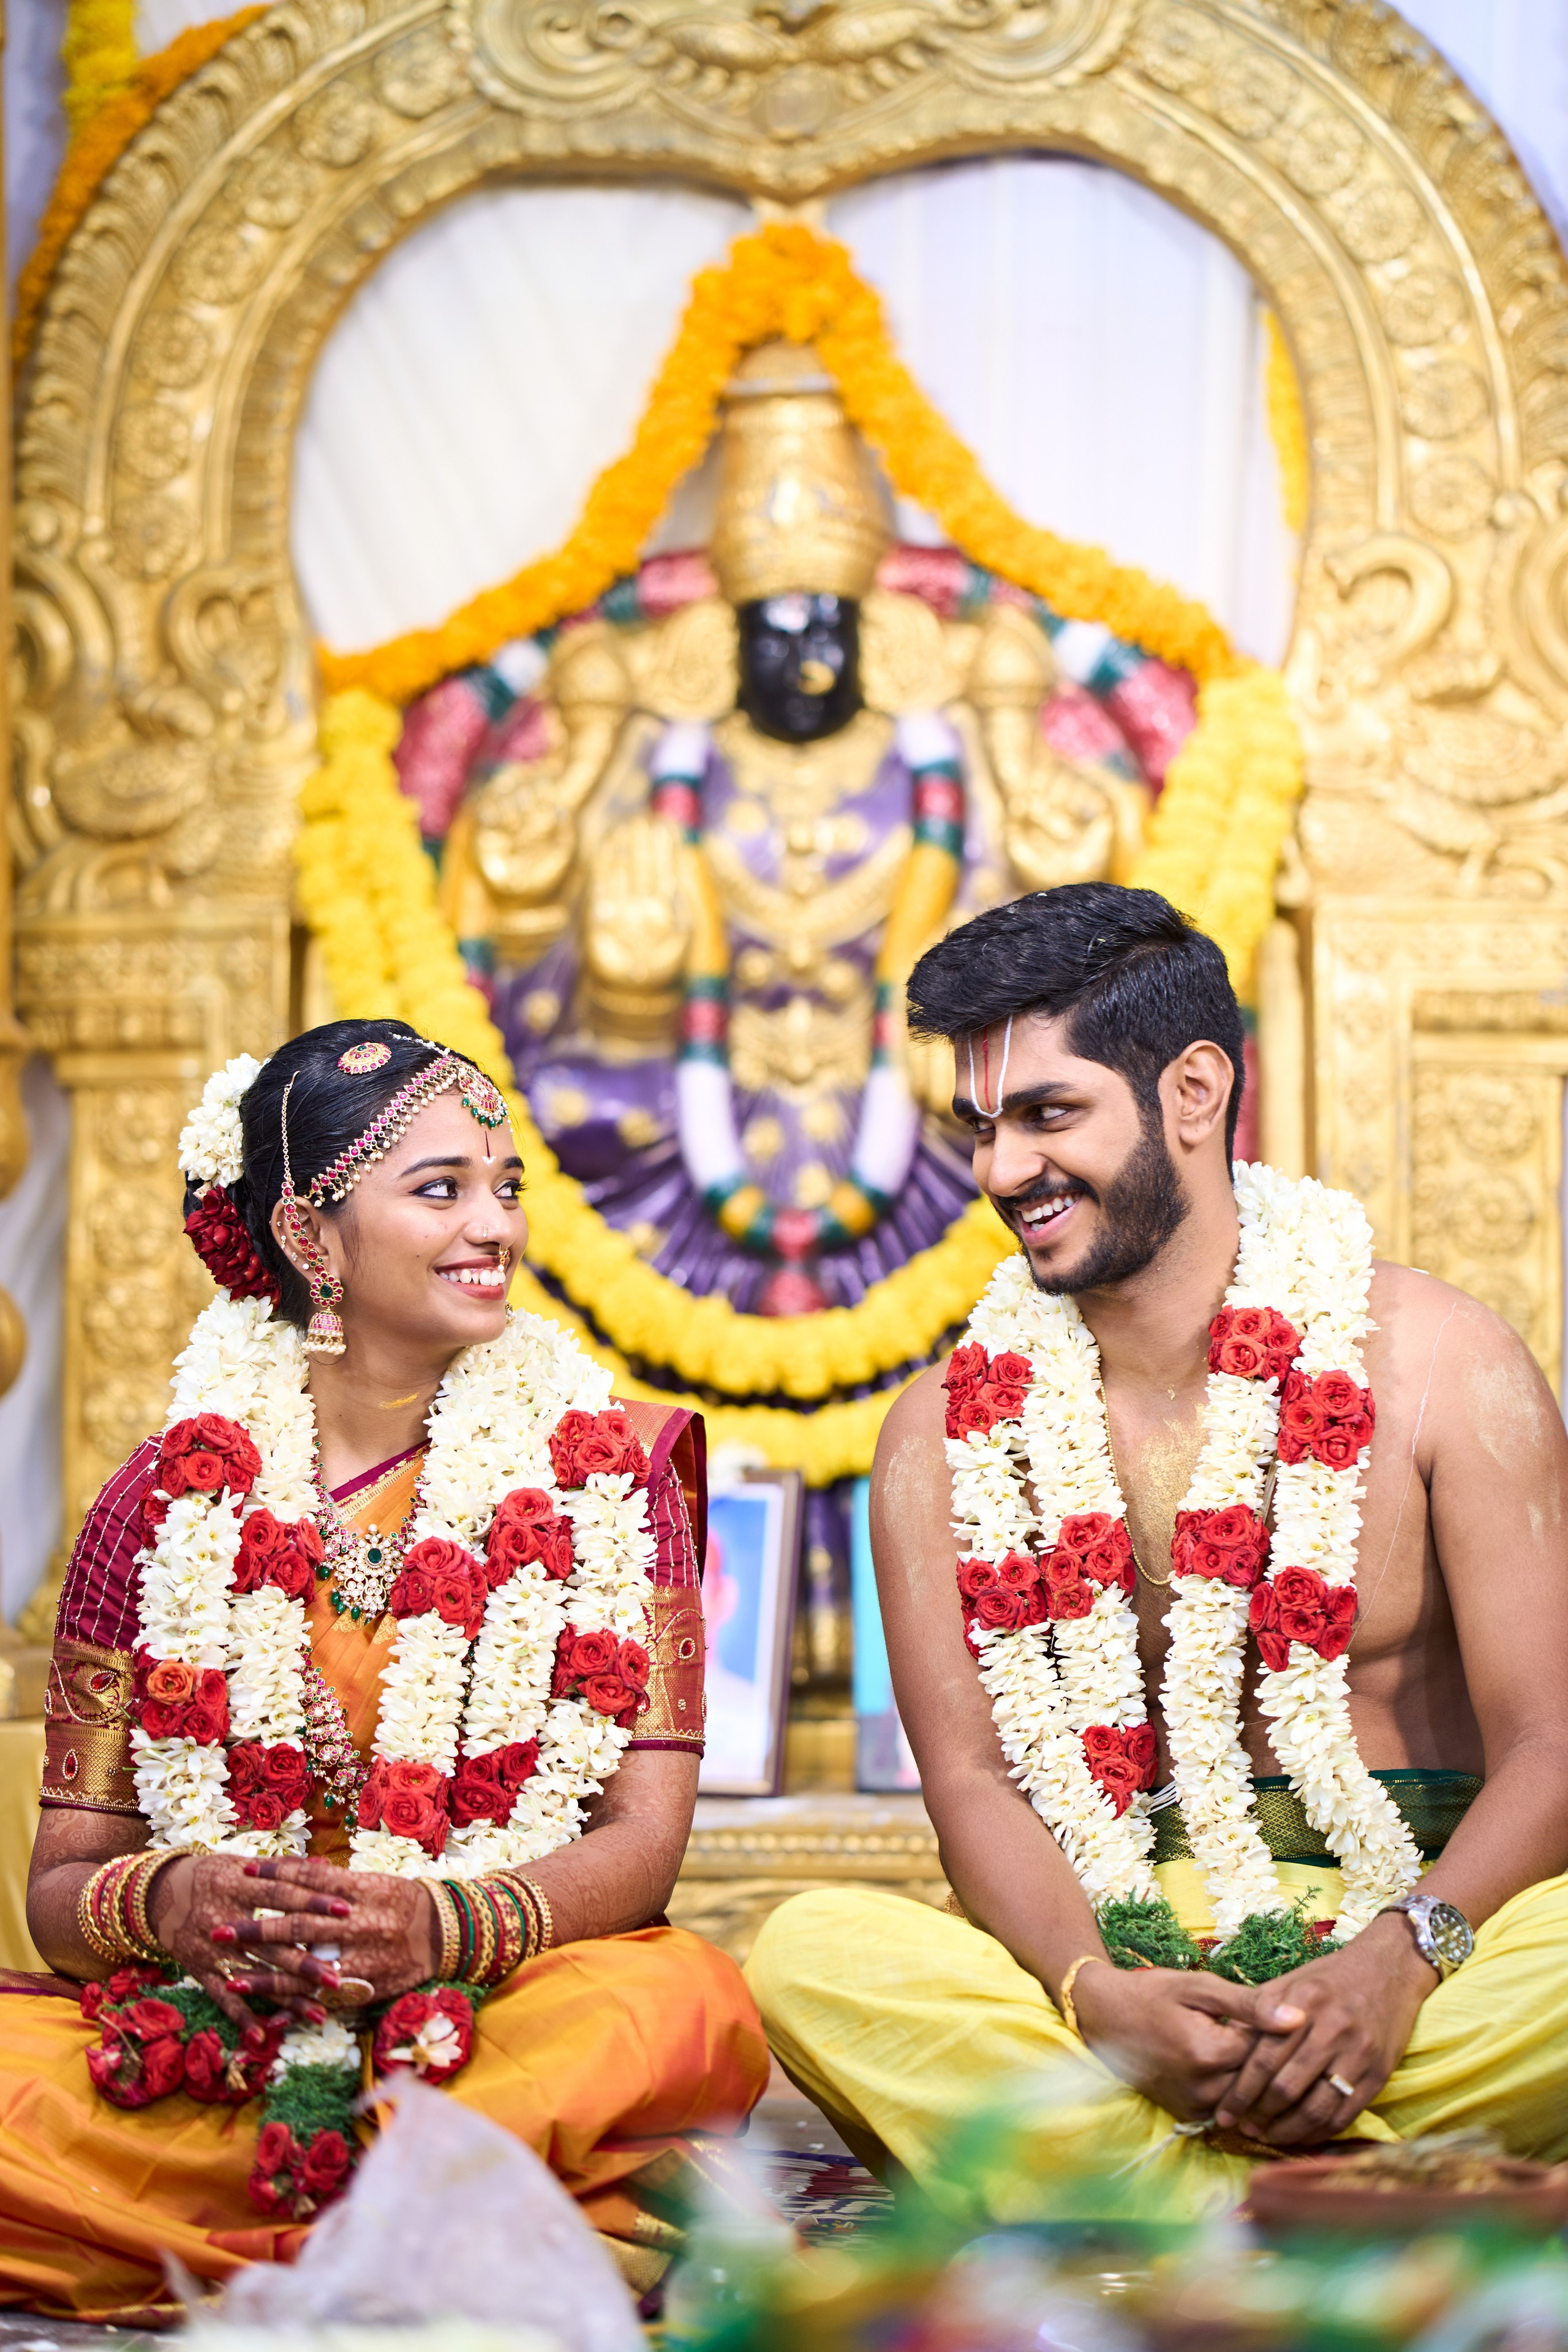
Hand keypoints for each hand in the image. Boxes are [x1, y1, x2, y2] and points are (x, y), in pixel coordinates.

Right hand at [148, 1853, 345, 2033]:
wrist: (161, 1897)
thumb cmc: (214, 1876)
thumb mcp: (244, 1866)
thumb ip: (283, 1869)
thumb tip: (324, 1866)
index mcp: (240, 1889)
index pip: (283, 1896)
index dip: (313, 1903)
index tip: (345, 1911)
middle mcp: (228, 1923)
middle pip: (273, 1946)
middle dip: (307, 1963)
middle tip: (338, 1978)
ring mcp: (215, 1952)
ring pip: (257, 1978)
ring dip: (287, 1998)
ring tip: (320, 2014)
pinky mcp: (203, 1973)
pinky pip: (224, 1999)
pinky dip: (242, 2018)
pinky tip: (263, 2036)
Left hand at [225, 1858, 440, 2011]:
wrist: (443, 1931)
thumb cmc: (402, 1901)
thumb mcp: (372, 1882)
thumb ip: (336, 1880)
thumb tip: (301, 1870)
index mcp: (358, 1891)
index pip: (308, 1880)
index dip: (274, 1876)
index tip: (243, 1872)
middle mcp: (356, 1923)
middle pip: (297, 1926)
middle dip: (255, 1929)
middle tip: (218, 1929)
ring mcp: (359, 1956)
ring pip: (305, 1968)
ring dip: (265, 1974)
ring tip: (230, 1977)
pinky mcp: (364, 1985)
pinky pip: (325, 1998)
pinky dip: (297, 2006)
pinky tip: (269, 2014)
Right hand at [1072, 1962, 1291, 2123]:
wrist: (1105, 2017)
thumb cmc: (1153, 1994)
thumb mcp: (1200, 1988)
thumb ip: (1250, 2005)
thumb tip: (1299, 2018)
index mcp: (1210, 2053)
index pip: (1268, 2053)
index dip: (1279, 2035)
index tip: (1284, 2018)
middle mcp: (1205, 2089)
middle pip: (1261, 2082)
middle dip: (1274, 2061)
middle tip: (1281, 2039)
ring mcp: (1195, 2107)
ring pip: (1248, 2100)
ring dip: (1258, 2079)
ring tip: (1263, 2053)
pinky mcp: (1188, 2115)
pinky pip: (1228, 2108)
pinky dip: (1238, 2090)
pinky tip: (1239, 2068)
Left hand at [1212, 1915, 1434, 2146]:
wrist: (1388, 1969)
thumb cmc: (1329, 1977)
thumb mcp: (1290, 1981)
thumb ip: (1259, 2010)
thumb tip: (1225, 2043)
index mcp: (1303, 2002)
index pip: (1264, 2058)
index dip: (1241, 2091)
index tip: (1223, 2113)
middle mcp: (1332, 2029)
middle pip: (1287, 2087)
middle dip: (1259, 2114)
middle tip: (1243, 2128)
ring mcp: (1358, 2053)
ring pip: (1316, 2109)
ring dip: (1287, 2131)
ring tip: (1267, 2136)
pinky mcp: (1379, 2074)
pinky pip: (1345, 2115)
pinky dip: (1320, 2132)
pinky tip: (1301, 2136)